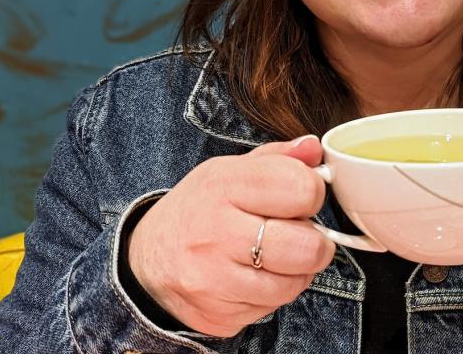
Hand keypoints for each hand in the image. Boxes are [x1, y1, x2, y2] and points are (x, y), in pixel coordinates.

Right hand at [127, 136, 335, 336]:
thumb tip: (312, 147)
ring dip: (296, 271)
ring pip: (294, 283)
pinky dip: (273, 293)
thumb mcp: (228, 171)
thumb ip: (277, 158)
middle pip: (307, 246)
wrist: (147, 261)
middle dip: (315, 241)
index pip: (301, 188)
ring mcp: (215, 279)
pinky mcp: (218, 314)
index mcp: (224, 186)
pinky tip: (255, 276)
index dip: (312, 193)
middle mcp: (217, 233)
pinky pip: (272, 308)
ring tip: (276, 255)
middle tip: (301, 233)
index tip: (302, 196)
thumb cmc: (198, 210)